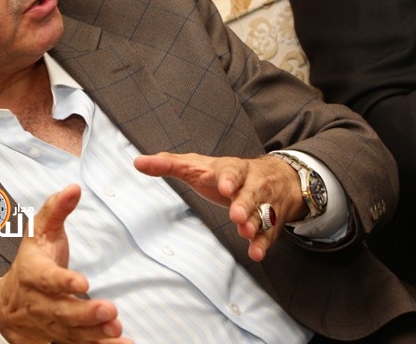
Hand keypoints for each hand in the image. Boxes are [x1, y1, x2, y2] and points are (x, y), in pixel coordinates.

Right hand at [0, 184, 132, 343]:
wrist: (10, 305)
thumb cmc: (32, 260)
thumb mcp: (39, 231)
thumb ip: (57, 209)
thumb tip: (74, 188)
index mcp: (33, 273)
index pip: (46, 279)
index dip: (63, 282)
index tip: (83, 282)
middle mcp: (40, 302)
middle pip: (60, 311)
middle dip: (84, 313)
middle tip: (109, 310)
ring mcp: (51, 324)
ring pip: (72, 333)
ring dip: (95, 335)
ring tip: (117, 331)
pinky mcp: (63, 337)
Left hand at [134, 152, 305, 261]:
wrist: (277, 176)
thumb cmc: (225, 173)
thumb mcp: (197, 165)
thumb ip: (169, 164)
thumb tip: (138, 162)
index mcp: (231, 169)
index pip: (231, 171)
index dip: (228, 179)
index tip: (224, 187)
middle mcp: (250, 184)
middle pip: (249, 193)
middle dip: (244, 204)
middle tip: (236, 216)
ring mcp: (262, 203)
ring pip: (262, 213)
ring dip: (255, 224)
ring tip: (246, 233)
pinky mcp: (269, 222)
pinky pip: (269, 233)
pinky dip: (262, 243)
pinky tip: (255, 253)